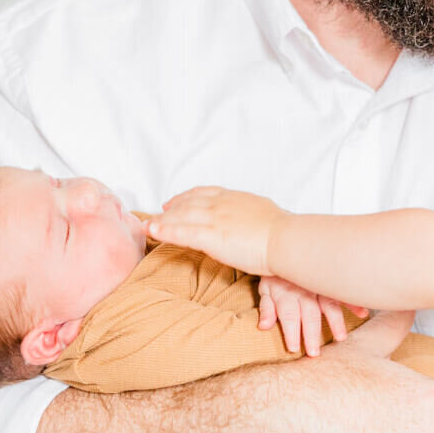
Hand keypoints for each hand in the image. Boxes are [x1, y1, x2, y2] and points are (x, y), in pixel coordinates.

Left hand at [148, 186, 282, 274]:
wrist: (286, 239)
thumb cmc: (284, 232)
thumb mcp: (267, 215)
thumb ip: (254, 216)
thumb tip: (255, 221)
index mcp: (236, 198)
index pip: (206, 193)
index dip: (188, 196)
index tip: (177, 201)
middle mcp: (222, 204)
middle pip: (189, 203)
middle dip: (171, 208)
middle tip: (158, 214)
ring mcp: (214, 219)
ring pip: (181, 216)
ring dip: (161, 220)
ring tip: (147, 225)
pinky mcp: (210, 236)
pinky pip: (181, 232)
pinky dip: (163, 231)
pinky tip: (152, 231)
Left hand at [257, 274, 367, 355]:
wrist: (287, 243)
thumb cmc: (277, 272)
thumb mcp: (265, 287)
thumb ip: (266, 307)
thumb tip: (263, 327)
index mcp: (286, 293)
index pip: (289, 315)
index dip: (291, 332)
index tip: (294, 348)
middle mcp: (304, 289)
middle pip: (308, 314)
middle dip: (311, 333)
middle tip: (314, 353)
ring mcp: (320, 284)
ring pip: (329, 304)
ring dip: (335, 321)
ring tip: (340, 338)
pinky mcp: (332, 279)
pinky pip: (344, 291)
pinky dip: (354, 302)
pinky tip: (362, 313)